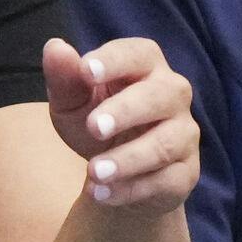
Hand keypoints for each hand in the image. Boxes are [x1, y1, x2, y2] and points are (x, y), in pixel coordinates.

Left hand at [42, 37, 197, 212]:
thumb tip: (55, 47)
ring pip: (165, 143)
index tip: (86, 70)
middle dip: (126, 111)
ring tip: (94, 172)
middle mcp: (172, 94)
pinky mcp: (186, 171)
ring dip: (128, 159)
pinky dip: (132, 189)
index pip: (136, 53)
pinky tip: (101, 194)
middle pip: (160, 95)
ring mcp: (184, 133)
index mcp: (145, 65)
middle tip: (93, 127)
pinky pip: (166, 180)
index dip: (113, 60)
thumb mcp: (71, 101)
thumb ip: (64, 77)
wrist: (116, 172)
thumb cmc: (95, 120)